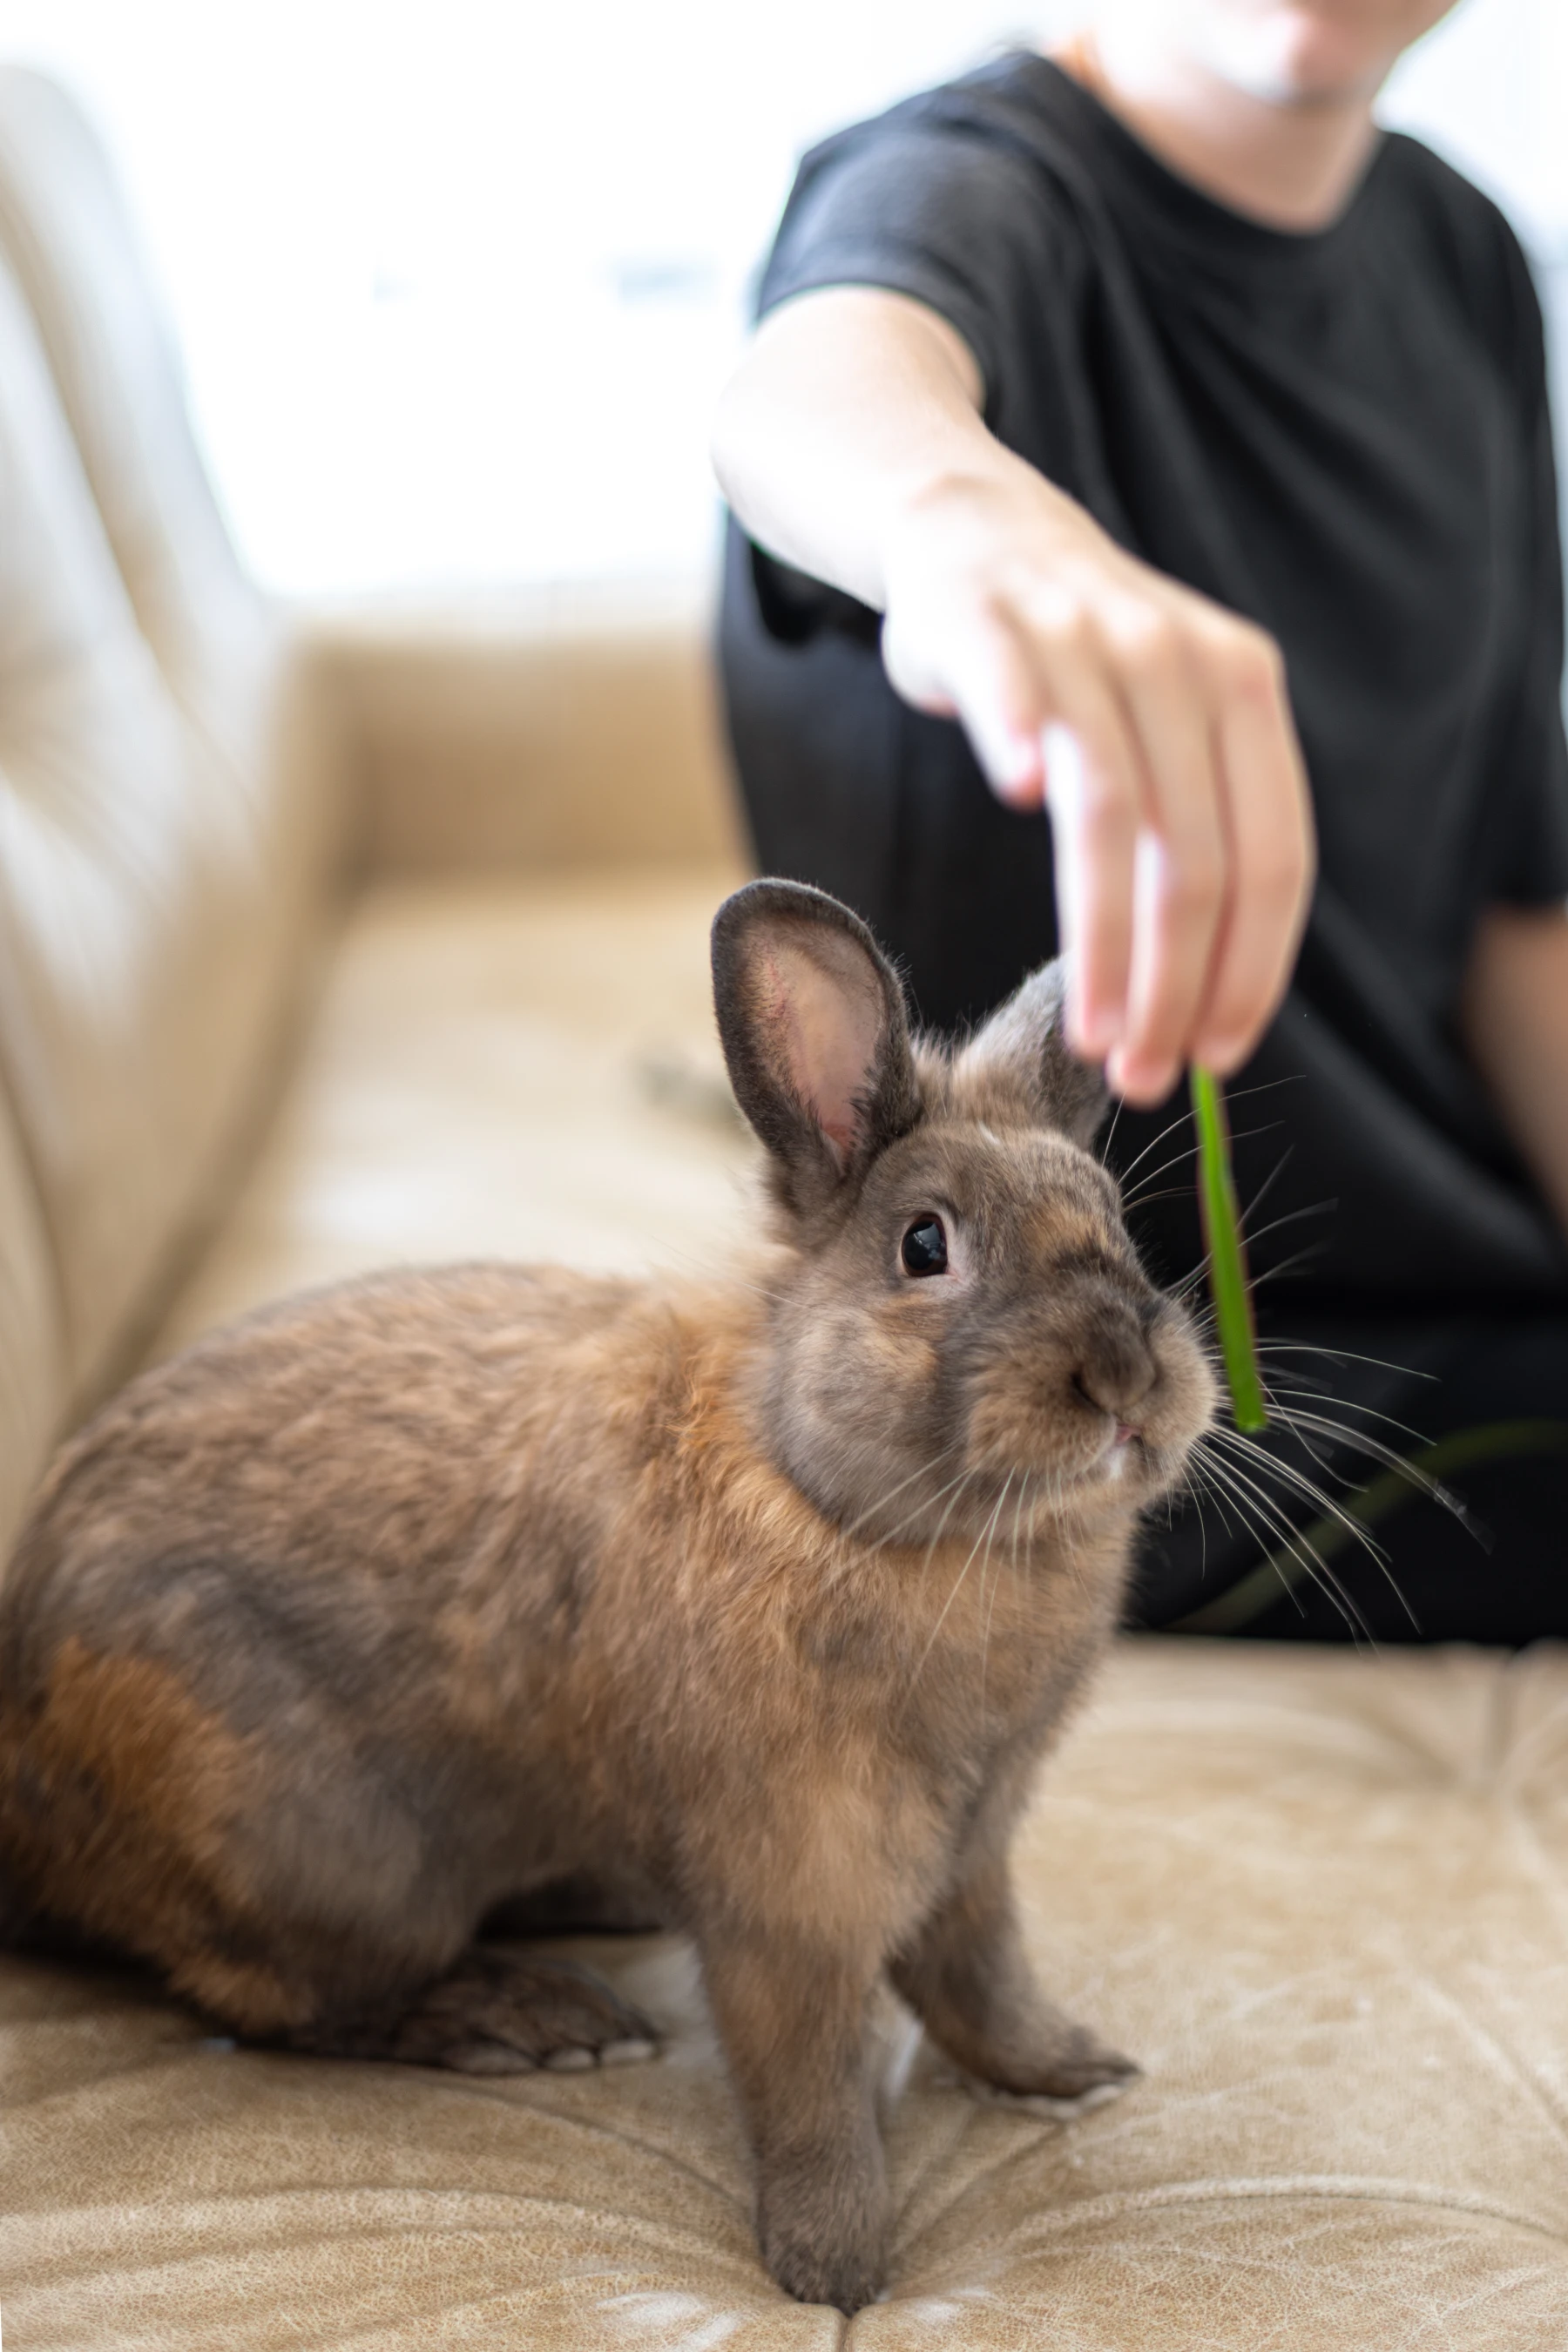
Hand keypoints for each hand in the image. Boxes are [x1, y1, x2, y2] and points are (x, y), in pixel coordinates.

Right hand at [880, 460, 1314, 1103]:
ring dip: (1103, 939)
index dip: (1251, 972)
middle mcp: (1178, 660)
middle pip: (1194, 857)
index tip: (1213, 1059)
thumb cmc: (1075, 665)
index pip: (1273, 859)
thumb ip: (1201, 829)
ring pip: (1109, 811)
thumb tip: (1209, 1001)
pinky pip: (1012, 681)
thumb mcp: (1172, 724)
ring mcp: (1082, 635)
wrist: (973, 530)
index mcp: (1244, 692)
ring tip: (1093, 1034)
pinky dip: (1019, 731)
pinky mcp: (986, 620)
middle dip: (1173, 987)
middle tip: (1141, 1076)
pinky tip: (1021, 795)